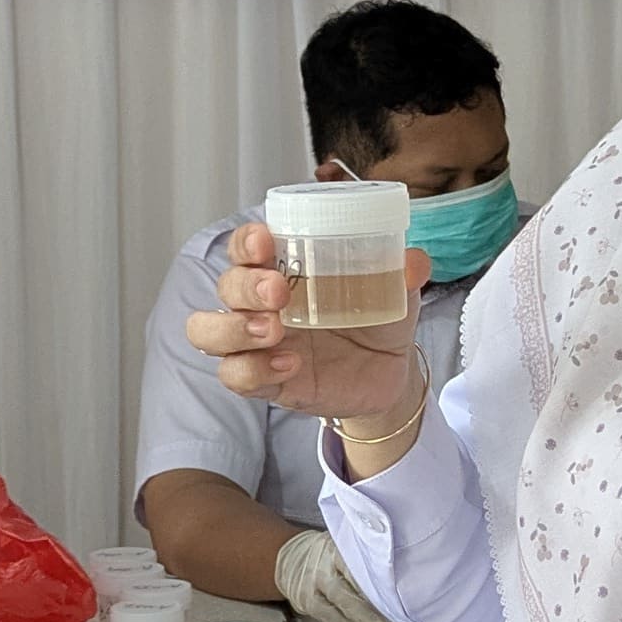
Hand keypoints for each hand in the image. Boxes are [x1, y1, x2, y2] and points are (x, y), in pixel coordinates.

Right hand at [181, 223, 431, 428]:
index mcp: (284, 269)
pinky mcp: (265, 381)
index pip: (245, 246)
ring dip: (233, 328)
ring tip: (275, 330)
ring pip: (207, 331)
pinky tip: (291, 365)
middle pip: (225, 286)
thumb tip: (414, 260)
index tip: (266, 240)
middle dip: (244, 285)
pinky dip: (254, 370)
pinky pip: (235, 376)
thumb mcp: (396, 291)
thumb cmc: (379, 318)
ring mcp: (257, 344)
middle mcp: (261, 303)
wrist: (391, 373)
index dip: (245, 241)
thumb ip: (403, 272)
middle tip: (279, 292)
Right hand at [270, 527, 391, 621]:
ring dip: (355, 620)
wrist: (289, 558)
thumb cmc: (324, 552)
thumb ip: (360, 556)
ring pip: (333, 609)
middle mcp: (319, 568)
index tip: (388, 594)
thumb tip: (391, 574)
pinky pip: (326, 617)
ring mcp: (309, 587)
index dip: (371, 582)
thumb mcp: (341, 544)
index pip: (353, 567)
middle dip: (363, 611)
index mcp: (333, 550)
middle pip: (342, 592)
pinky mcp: (304, 602)